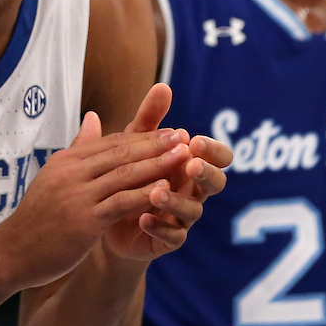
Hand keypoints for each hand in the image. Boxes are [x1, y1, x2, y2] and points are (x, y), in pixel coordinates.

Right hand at [0, 110, 187, 289]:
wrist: (12, 253)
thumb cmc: (37, 218)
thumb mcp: (54, 176)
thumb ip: (77, 149)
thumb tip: (94, 116)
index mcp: (66, 161)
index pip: (110, 142)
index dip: (142, 137)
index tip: (169, 132)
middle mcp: (71, 172)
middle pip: (121, 152)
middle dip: (155, 143)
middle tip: (183, 136)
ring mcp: (77, 196)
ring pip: (125, 174)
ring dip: (157, 163)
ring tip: (183, 157)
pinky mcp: (84, 221)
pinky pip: (121, 203)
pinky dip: (145, 193)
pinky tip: (165, 189)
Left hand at [102, 84, 228, 261]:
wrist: (107, 216)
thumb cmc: (130, 173)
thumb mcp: (135, 143)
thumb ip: (150, 118)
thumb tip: (162, 85)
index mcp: (190, 164)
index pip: (218, 156)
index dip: (213, 150)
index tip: (195, 141)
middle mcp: (192, 190)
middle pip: (216, 183)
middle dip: (207, 173)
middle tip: (190, 164)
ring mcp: (182, 216)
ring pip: (194, 211)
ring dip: (177, 200)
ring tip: (156, 191)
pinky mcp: (167, 239)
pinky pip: (173, 236)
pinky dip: (159, 226)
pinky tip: (143, 218)